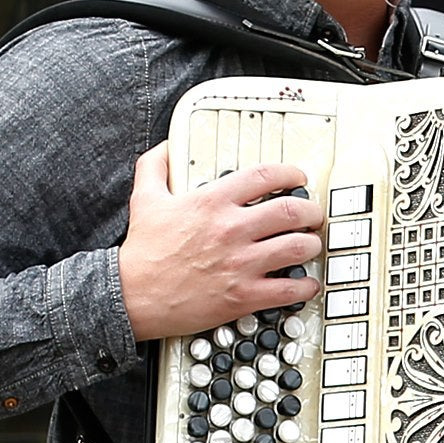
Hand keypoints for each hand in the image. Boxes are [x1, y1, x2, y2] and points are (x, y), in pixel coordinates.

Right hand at [120, 145, 323, 340]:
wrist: (131, 296)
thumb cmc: (142, 251)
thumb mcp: (145, 200)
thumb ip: (156, 167)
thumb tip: (165, 147)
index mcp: (211, 202)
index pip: (265, 176)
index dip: (290, 173)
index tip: (298, 178)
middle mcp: (230, 229)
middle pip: (291, 211)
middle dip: (310, 211)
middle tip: (312, 215)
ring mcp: (240, 263)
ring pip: (298, 247)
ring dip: (311, 244)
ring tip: (310, 244)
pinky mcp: (243, 295)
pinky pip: (290, 288)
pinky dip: (305, 285)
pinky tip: (305, 283)